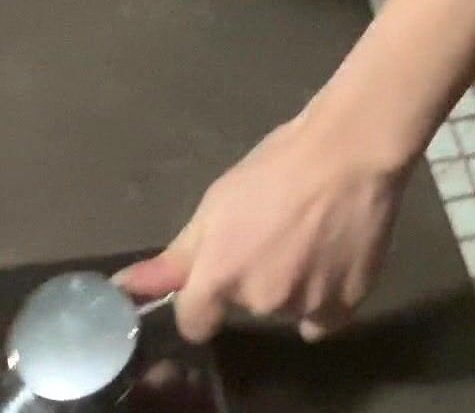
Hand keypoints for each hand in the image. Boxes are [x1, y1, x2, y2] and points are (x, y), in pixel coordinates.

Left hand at [115, 111, 412, 343]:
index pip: (194, 321)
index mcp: (219, 277)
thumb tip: (125, 287)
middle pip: (245, 308)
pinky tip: (330, 262)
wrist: (350, 152)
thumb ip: (175, 258)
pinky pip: (325, 318)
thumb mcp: (216, 204)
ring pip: (287, 311)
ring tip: (309, 239)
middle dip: (252, 282)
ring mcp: (306, 305)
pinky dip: (325, 299)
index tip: (219, 275)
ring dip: (291, 288)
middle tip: (272, 236)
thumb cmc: (276, 167)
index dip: (202, 301)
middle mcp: (259, 301)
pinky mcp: (348, 302)